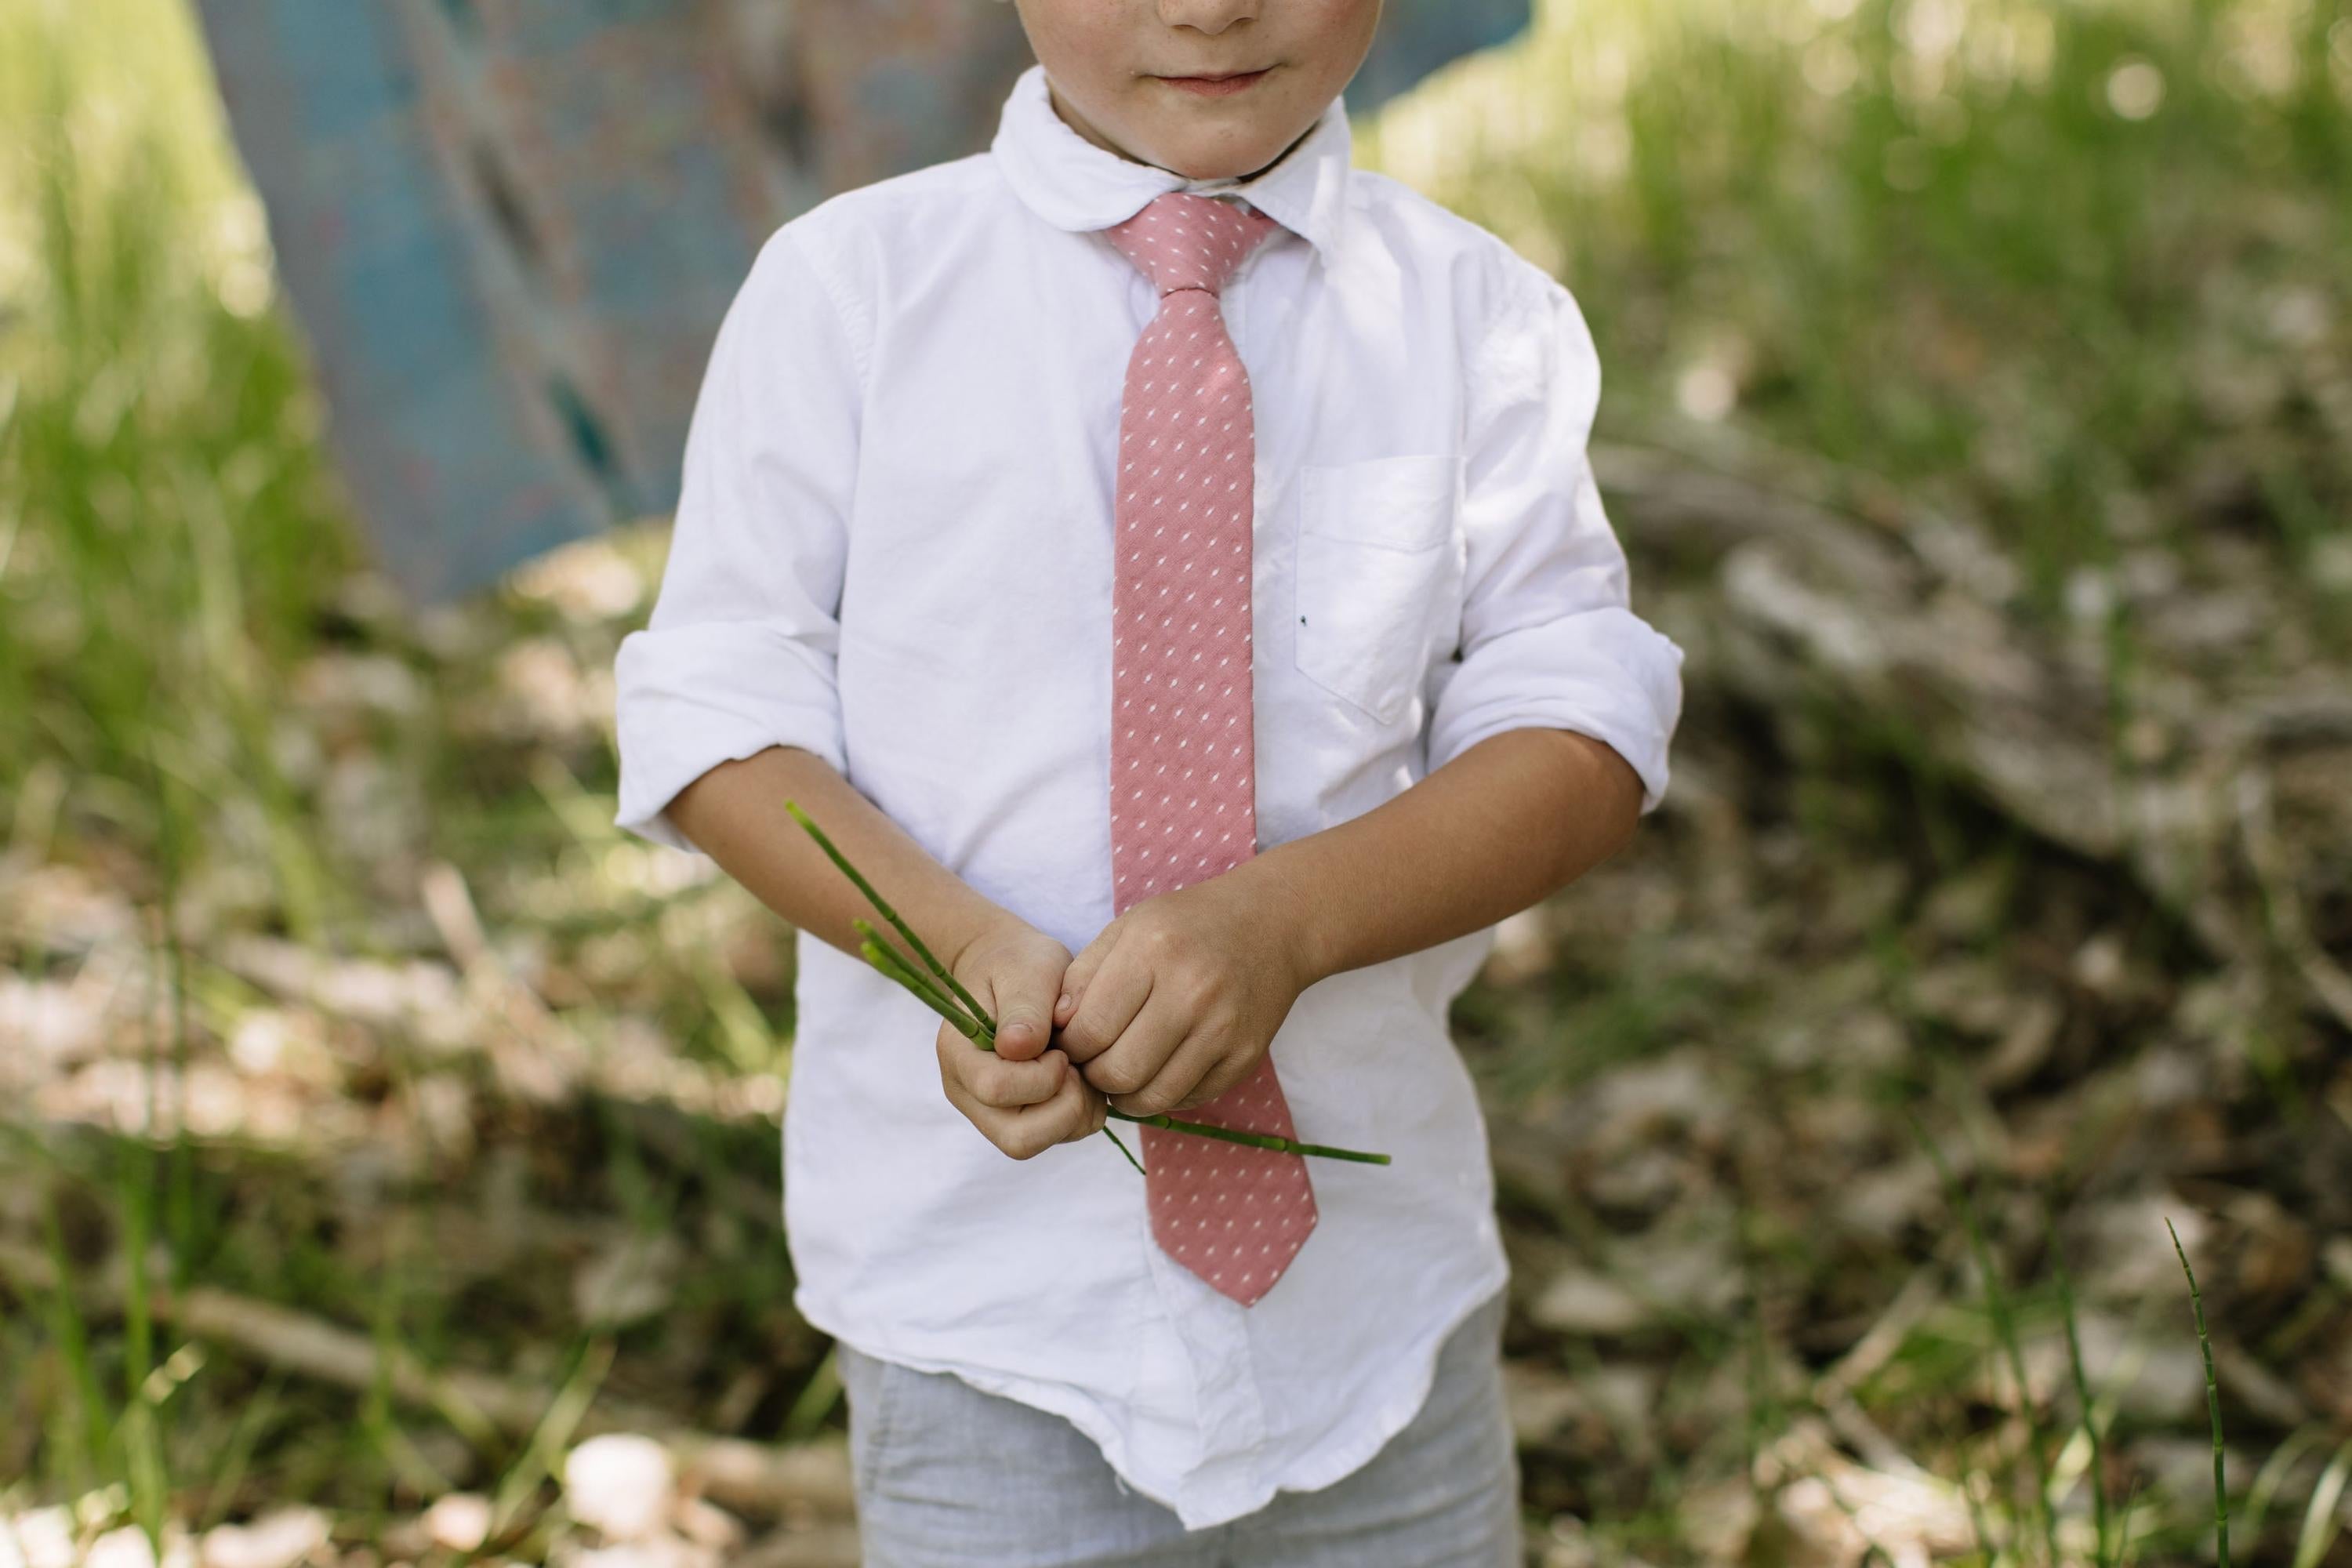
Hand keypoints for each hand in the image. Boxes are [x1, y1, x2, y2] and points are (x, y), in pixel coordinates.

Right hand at [935, 914, 1105, 1158]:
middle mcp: (966, 1092)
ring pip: (1036, 1144)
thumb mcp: (1026, 969)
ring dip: (1075, 1113)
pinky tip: (1082, 1079)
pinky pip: (1054, 1138)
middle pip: (1017, 1139)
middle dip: (1063, 1107)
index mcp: (959, 1053)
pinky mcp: (1017, 1119)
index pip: (996, 1089)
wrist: (1010, 970)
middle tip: (1075, 1066)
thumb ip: (1024, 1006)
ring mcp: (989, 1112)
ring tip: (1082, 1069)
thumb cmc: (1017, 964)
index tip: (1061, 1044)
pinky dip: (1080, 1115)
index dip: (1042, 1075)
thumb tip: (1019, 1048)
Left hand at [1051, 867, 1314, 1118]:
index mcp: (1152, 952)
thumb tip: (1055, 1029)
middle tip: (1093, 1062)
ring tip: (1120, 1072)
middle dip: (1093, 1077)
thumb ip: (1083, 976)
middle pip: (1118, 1072)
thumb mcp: (1127, 928)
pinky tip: (1158, 1068)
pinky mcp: (1245, 1057)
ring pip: (1152, 1097)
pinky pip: (1187, 1099)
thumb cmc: (1186, 926)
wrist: (1270, 926)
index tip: (1072, 1041)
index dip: (1070, 1046)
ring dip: (1125, 1095)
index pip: (1089, 1030)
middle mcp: (1191, 992)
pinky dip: (1163, 1094)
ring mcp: (1223, 1029)